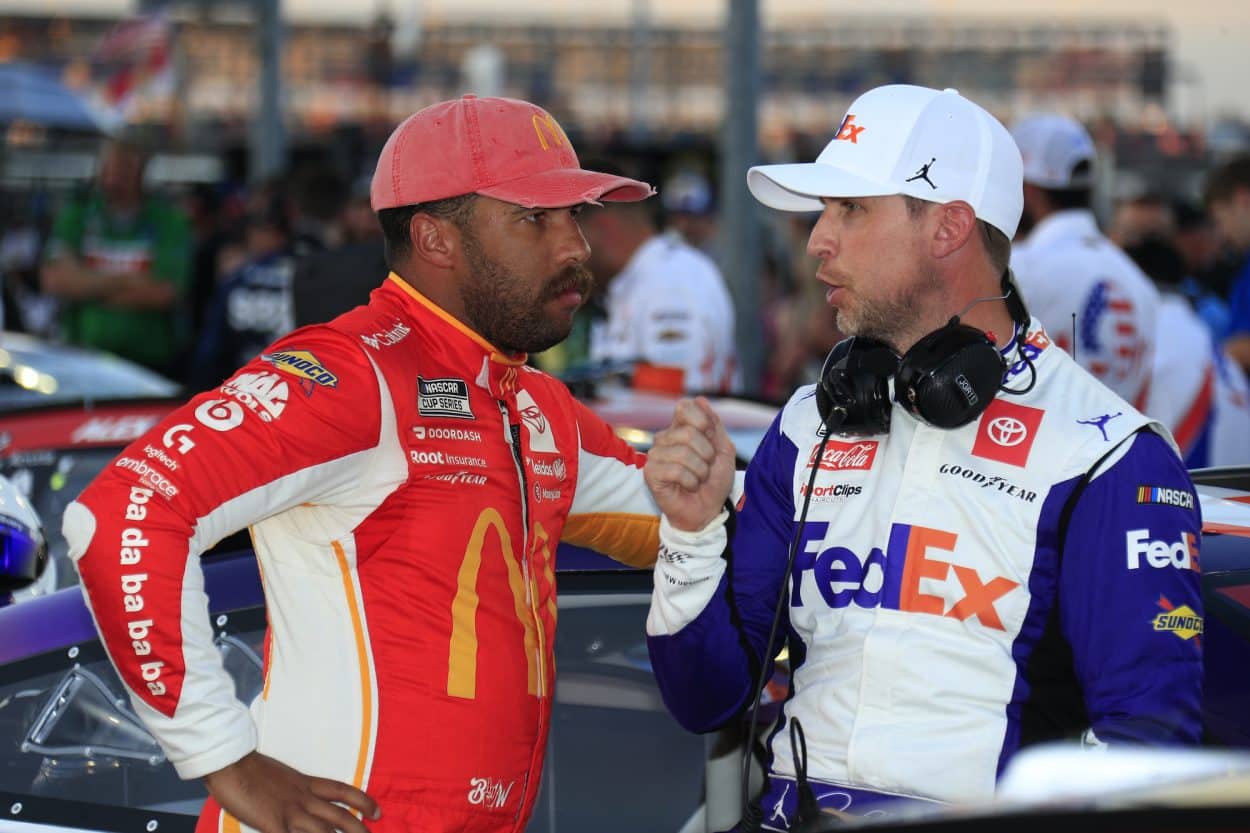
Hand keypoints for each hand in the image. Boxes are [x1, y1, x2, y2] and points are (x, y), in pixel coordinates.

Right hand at [203, 751, 380, 832]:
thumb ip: (296, 790)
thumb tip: (305, 802)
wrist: (231, 763)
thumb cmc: (251, 769)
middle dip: (358, 828)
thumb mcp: (283, 777)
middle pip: (339, 816)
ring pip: (323, 831)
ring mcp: (289, 812)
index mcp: (306, 783)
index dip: (363, 801)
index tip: (377, 812)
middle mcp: (303, 797)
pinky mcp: (273, 824)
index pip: (343, 791)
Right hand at [644, 397, 736, 531]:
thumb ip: (714, 424)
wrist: (708, 510)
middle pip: (689, 432)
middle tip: (706, 467)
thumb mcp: (723, 449)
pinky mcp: (650, 473)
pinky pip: (675, 470)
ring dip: (700, 471)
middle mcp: (665, 438)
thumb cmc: (714, 481)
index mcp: (680, 427)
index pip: (685, 406)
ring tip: (698, 479)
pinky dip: (690, 481)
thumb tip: (700, 399)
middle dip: (707, 454)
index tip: (712, 441)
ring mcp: (655, 455)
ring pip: (683, 453)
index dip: (704, 423)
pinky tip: (688, 487)